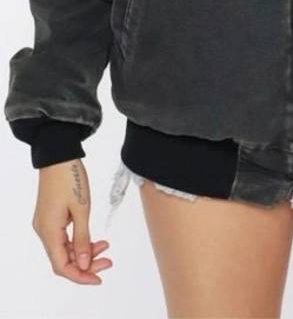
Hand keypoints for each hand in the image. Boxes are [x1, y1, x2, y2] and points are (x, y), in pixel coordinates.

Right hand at [32, 158, 112, 284]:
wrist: (59, 155)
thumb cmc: (70, 178)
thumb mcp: (81, 209)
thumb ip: (83, 239)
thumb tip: (83, 264)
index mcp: (48, 232)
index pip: (62, 266)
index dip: (80, 276)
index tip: (99, 277)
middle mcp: (44, 231)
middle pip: (63, 259)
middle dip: (86, 263)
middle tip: (108, 261)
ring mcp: (46, 223)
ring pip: (65, 248)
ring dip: (84, 251)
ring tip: (105, 247)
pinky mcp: (51, 216)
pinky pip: (64, 237)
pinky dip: (79, 240)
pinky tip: (94, 239)